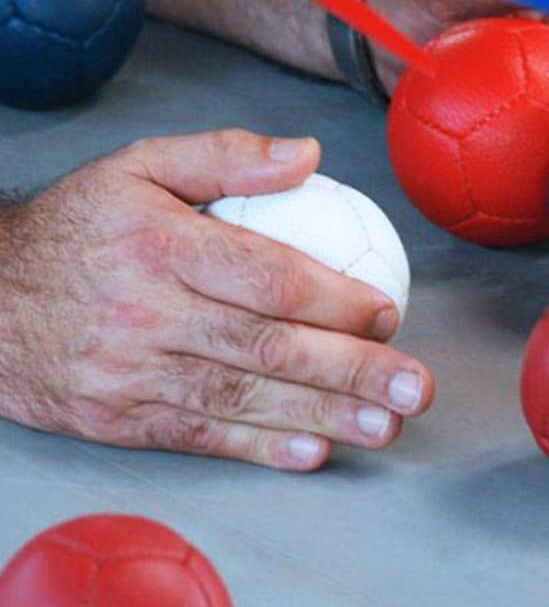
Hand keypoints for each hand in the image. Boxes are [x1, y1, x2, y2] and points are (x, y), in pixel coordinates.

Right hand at [0, 130, 433, 469]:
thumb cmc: (76, 226)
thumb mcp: (141, 164)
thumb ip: (227, 156)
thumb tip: (308, 154)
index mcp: (162, 246)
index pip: (268, 277)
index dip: (336, 300)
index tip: (387, 312)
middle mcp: (149, 315)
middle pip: (269, 347)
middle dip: (353, 370)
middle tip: (414, 385)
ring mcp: (133, 374)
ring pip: (245, 399)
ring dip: (325, 416)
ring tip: (386, 424)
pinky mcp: (120, 418)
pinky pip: (202, 435)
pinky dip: (262, 447)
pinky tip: (314, 452)